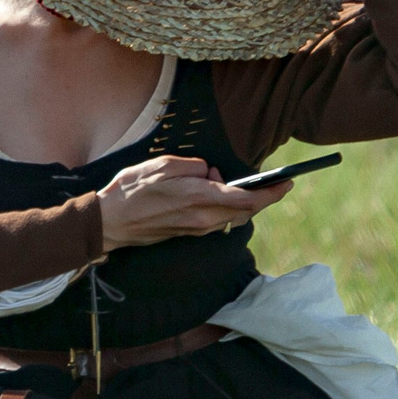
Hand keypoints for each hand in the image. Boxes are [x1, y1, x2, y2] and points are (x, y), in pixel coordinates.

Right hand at [95, 154, 291, 249]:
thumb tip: (210, 172)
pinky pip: (217, 220)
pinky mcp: (189, 234)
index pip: (247, 199)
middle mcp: (203, 219)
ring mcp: (196, 230)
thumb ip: (193, 167)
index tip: (287, 183)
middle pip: (245, 210)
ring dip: (238, 200)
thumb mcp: (164, 165)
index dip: (271, 192)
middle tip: (271, 181)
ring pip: (232, 215)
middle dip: (260, 195)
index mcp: (199, 198)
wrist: (109, 223)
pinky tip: (212, 193)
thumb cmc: (132, 190)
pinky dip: (224, 206)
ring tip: (223, 180)